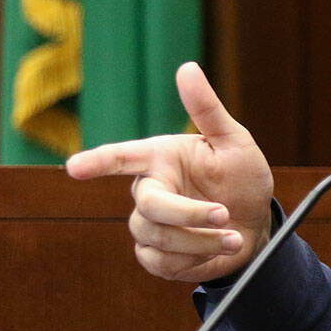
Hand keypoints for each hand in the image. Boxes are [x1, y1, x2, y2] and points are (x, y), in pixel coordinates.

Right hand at [66, 61, 274, 283]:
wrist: (255, 224)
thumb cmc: (243, 178)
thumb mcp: (234, 141)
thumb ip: (208, 109)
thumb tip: (187, 67)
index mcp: (161, 158)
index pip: (122, 157)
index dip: (98, 161)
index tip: (75, 167)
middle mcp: (150, 189)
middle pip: (150, 206)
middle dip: (188, 214)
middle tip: (224, 214)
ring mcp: (149, 223)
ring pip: (157, 237)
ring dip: (201, 240)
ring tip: (233, 236)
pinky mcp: (155, 254)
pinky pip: (161, 262)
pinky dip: (194, 260)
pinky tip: (216, 250)